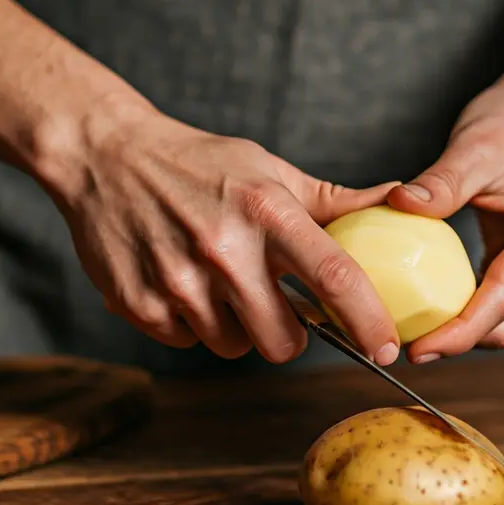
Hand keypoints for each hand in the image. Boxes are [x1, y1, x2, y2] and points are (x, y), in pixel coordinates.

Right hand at [40, 98, 402, 364]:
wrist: (104, 156)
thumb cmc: (197, 164)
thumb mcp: (268, 170)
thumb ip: (333, 200)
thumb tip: (399, 200)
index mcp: (266, 211)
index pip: (334, 277)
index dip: (367, 320)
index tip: (386, 348)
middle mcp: (224, 249)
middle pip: (284, 342)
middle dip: (289, 337)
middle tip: (276, 308)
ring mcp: (178, 280)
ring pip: (234, 347)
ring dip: (236, 328)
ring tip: (217, 283)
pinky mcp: (140, 303)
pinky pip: (187, 342)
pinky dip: (191, 323)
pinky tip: (180, 281)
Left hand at [386, 78, 503, 361]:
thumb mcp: (475, 145)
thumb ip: (440, 183)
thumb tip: (397, 204)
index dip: (460, 333)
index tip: (418, 350)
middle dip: (458, 341)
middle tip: (401, 345)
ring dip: (463, 331)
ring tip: (410, 331)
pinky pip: (503, 303)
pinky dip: (468, 312)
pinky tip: (429, 308)